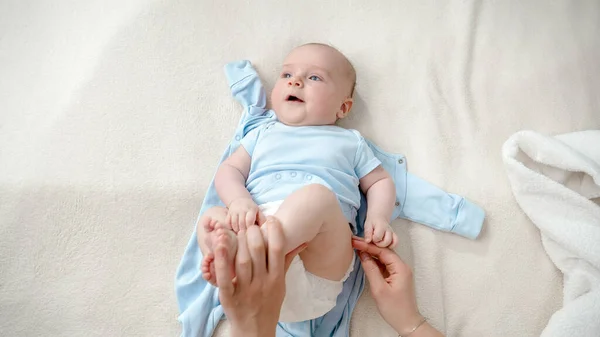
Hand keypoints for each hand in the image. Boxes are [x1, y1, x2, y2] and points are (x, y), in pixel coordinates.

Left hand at [215, 217, 305, 336]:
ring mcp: (245, 290)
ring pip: (242, 260)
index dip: (275, 231)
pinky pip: (225, 276)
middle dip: (254, 232)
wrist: (255, 330)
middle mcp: (262, 283)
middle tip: (250, 223)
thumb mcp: (281, 284)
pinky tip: (219, 244)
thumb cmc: (269, 304)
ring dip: (239, 240)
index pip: (277, 250)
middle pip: (258, 251)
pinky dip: (221, 259)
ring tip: (236, 227)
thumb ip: (287, 261)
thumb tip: (302, 241)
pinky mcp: (229, 297)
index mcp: (276, 279)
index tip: (271, 218)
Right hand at [227, 198, 265, 231]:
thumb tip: (266, 229)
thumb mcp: (258, 212)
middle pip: (241, 223)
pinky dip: (230, 227)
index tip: (251, 232)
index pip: (249, 220)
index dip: (250, 227)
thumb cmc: (251, 209)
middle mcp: (242, 210)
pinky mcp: (228, 214)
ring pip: (234, 224)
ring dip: (237, 230)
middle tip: (246, 235)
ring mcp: (234, 211)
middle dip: (244, 231)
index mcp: (251, 209)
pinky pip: (227, 223)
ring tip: (241, 233)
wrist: (240, 200)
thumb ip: (262, 220)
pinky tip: (234, 229)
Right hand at [352, 236, 423, 335]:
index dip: (368, 245)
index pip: (382, 251)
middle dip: (369, 246)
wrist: (407, 322)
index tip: (354, 241)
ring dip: (371, 253)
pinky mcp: (396, 277)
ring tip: (357, 248)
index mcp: (400, 267)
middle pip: (384, 252)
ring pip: (384, 258)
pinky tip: (365, 259)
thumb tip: (363, 255)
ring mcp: (400, 271)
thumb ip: (371, 270)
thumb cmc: (394, 308)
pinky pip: (384, 265)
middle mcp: (402, 266)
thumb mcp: (379, 289)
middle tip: (353, 242)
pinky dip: (374, 261)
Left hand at [364, 215, 397, 247]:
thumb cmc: (373, 222)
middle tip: (375, 241)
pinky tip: (385, 245)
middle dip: (380, 244)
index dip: (373, 240)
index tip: (371, 238)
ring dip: (386, 246)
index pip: (378, 237)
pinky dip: (391, 246)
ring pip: (393, 243)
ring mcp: (392, 233)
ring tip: (380, 244)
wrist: (379, 217)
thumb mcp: (367, 225)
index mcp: (381, 227)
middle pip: (387, 241)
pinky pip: (396, 242)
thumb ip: (367, 233)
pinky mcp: (394, 236)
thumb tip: (367, 241)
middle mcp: (389, 230)